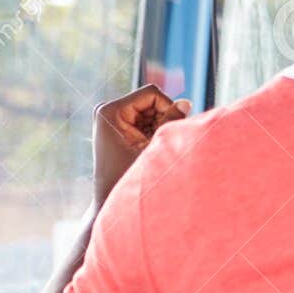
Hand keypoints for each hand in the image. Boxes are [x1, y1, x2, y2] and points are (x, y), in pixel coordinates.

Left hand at [93, 85, 190, 204]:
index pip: (151, 93)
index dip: (167, 108)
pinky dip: (153, 131)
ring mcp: (112, 117)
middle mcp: (107, 109)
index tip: (168, 132)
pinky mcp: (118, 125)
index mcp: (110, 111)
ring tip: (151, 148)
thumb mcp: (153, 147)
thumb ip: (170, 122)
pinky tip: (147, 149)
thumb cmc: (128, 176)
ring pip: (151, 111)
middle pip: (151, 101)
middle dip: (163, 119)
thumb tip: (186, 102)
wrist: (109, 198)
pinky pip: (145, 119)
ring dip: (160, 127)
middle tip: (158, 143)